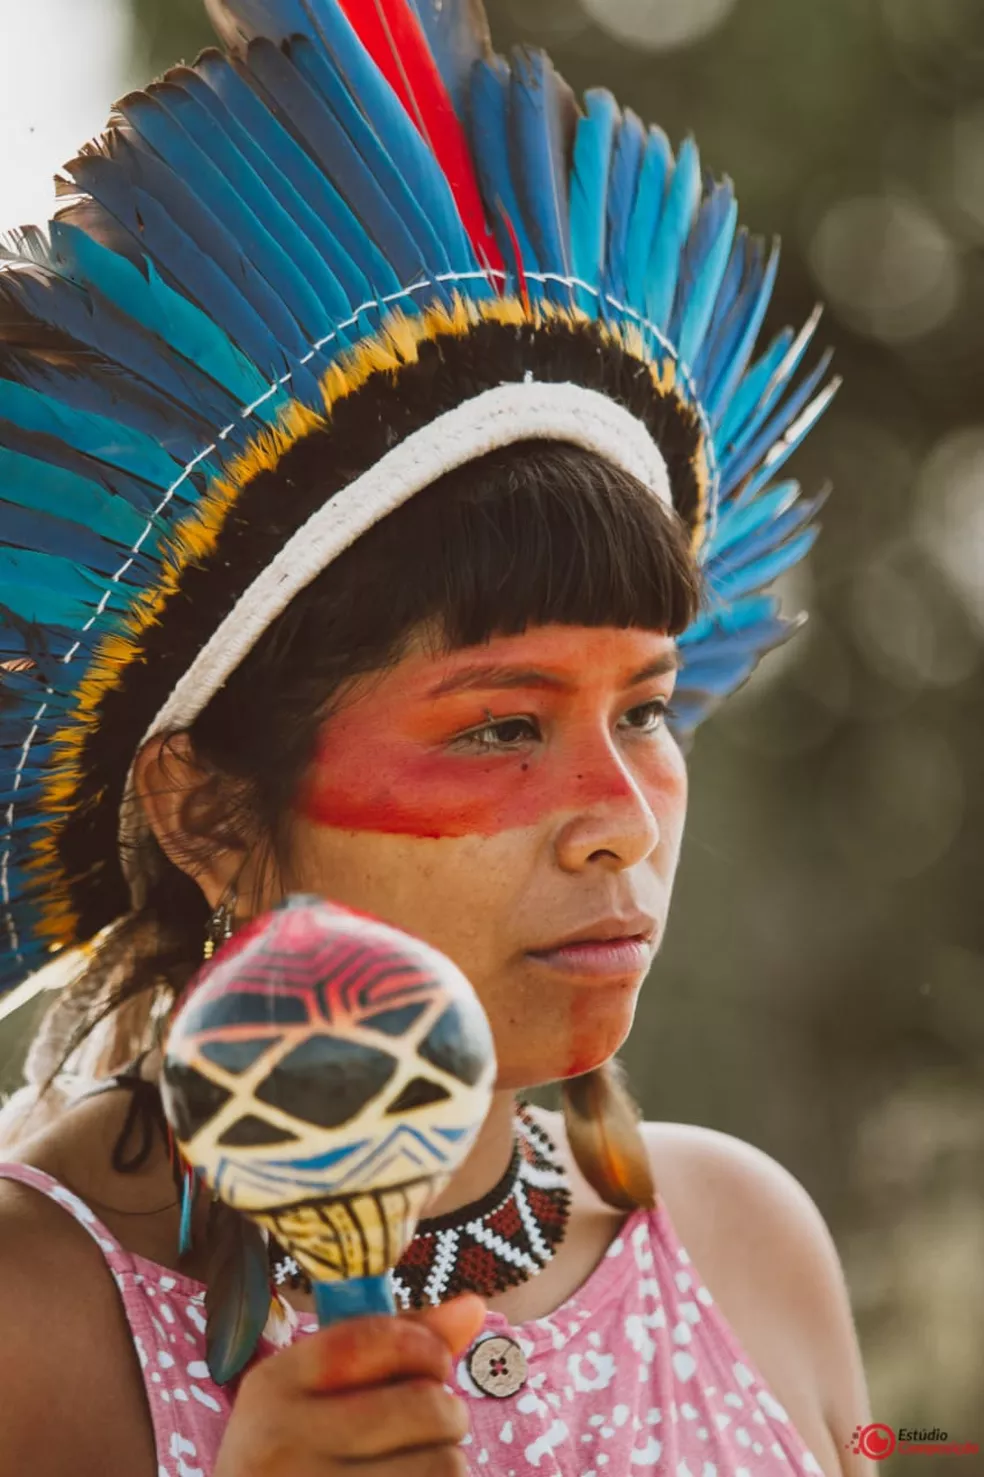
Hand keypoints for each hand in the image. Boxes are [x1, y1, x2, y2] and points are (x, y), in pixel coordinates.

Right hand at [213, 1295, 486, 1476]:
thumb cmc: (300, 1452)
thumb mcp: (321, 1392)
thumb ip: (395, 1345)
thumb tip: (473, 1307)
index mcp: (274, 1386)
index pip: (373, 1340)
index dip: (425, 1345)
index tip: (434, 1364)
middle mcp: (284, 1444)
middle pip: (424, 1405)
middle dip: (446, 1412)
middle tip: (428, 1428)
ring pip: (443, 1465)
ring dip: (445, 1462)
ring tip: (414, 1465)